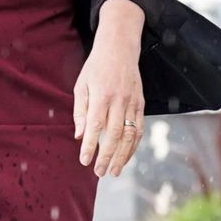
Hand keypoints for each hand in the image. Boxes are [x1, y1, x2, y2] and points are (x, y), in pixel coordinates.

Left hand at [74, 0, 145, 177]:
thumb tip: (79, 135)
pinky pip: (139, 128)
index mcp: (101, 95)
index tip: (85, 160)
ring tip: (113, 170)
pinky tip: (126, 156)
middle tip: (99, 172)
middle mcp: (119, 99)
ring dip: (123, 156)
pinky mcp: (141, 103)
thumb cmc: (96, 67)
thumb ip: (80, 111)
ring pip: (130, 135)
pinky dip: (134, 145)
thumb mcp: (82, 84)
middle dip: (107, 156)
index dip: (90, 145)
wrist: (119, 48)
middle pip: (115, 134)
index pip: (95, 126)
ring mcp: (132, 102)